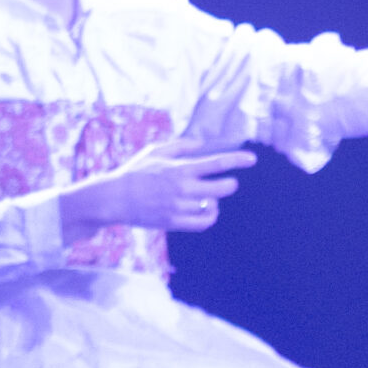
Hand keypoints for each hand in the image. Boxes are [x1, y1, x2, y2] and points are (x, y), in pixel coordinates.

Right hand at [58, 138, 256, 238]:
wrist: (116, 198)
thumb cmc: (135, 171)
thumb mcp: (155, 150)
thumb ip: (180, 146)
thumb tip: (201, 144)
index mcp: (180, 168)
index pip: (216, 163)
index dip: (237, 161)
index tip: (252, 159)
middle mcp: (182, 188)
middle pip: (221, 189)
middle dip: (229, 185)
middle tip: (229, 183)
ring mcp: (179, 207)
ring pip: (211, 206)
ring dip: (214, 201)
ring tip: (207, 197)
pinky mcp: (174, 222)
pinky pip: (202, 222)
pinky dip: (210, 217)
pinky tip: (208, 211)